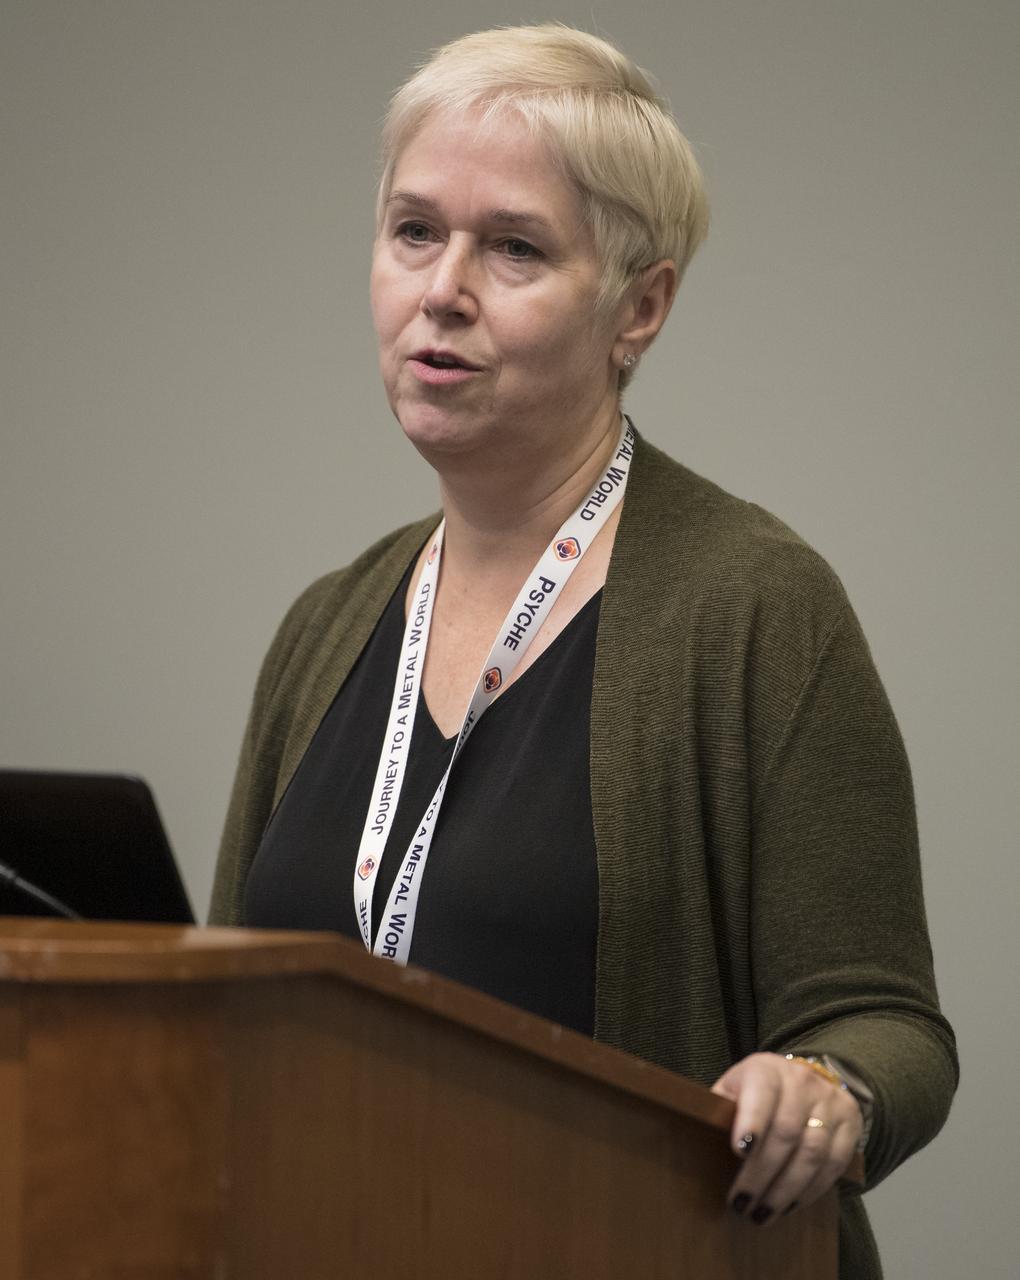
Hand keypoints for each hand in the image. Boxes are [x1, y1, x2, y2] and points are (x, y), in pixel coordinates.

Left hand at [711, 1051, 862, 1224]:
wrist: (807, 1079)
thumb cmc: (756, 1092)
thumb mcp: (734, 1089)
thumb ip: (721, 1110)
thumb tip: (695, 1141)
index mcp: (766, 1069)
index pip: (761, 1093)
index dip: (752, 1121)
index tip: (739, 1150)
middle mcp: (801, 1081)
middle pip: (786, 1132)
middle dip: (762, 1174)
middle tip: (742, 1204)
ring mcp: (830, 1101)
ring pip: (812, 1152)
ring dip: (786, 1190)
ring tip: (762, 1213)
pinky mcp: (850, 1123)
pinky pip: (834, 1164)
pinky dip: (811, 1190)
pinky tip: (790, 1205)